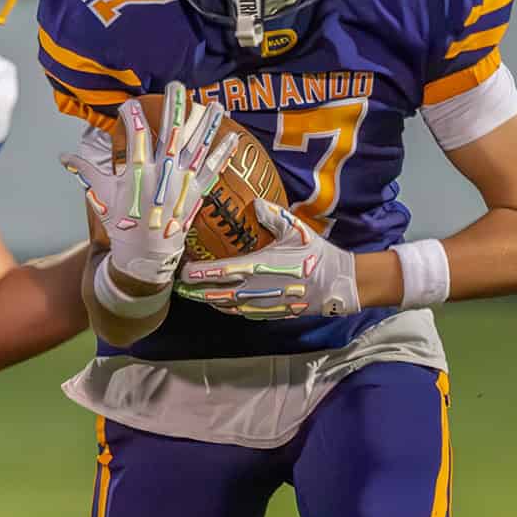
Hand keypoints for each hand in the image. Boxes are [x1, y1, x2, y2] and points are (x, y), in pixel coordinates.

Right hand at [60, 84, 235, 285]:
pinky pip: (213, 169)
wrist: (145, 256)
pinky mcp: (197, 192)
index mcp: (138, 172)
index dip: (132, 114)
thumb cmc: (122, 224)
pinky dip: (223, 153)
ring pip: (198, 145)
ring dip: (208, 123)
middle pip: (172, 131)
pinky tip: (233, 137)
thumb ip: (85, 171)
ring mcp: (183, 182)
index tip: (129, 105)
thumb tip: (63, 156)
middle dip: (174, 105)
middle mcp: (163, 173)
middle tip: (176, 85)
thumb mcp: (101, 196)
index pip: (136, 133)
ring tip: (215, 103)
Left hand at [175, 200, 360, 318]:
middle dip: (195, 291)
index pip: (216, 272)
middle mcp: (253, 288)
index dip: (196, 273)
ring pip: (225, 306)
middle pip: (213, 294)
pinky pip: (240, 313)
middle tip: (179, 287)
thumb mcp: (294, 229)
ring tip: (195, 294)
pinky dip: (227, 308)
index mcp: (255, 266)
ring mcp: (259, 304)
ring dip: (208, 301)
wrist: (336, 282)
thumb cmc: (314, 253)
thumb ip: (272, 215)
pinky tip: (221, 304)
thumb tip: (255, 203)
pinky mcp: (268, 313)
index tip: (182, 271)